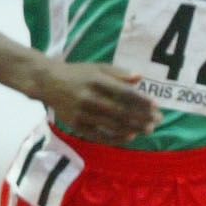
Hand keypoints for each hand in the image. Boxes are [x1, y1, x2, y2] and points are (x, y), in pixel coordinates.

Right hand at [37, 61, 160, 144]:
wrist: (47, 82)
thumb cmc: (78, 74)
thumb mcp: (97, 68)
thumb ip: (119, 73)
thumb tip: (140, 77)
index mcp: (96, 81)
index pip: (124, 93)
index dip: (142, 101)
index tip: (157, 106)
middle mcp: (88, 97)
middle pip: (121, 111)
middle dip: (142, 117)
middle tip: (158, 121)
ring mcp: (81, 113)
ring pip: (112, 124)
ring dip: (133, 129)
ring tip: (149, 130)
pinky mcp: (76, 125)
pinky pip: (99, 135)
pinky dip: (116, 138)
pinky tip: (130, 137)